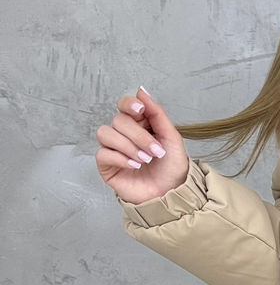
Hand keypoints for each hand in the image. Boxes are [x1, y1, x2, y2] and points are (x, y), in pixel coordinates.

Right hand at [95, 86, 190, 204]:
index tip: (140, 111)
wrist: (170, 193)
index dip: (129, 104)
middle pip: (118, 121)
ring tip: (145, 160)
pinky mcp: (106, 165)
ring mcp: (113, 149)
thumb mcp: (171, 137)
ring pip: (105, 133)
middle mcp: (123, 133)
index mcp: (139, 124)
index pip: (124, 105)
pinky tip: (134, 166)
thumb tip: (142, 91)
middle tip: (155, 152)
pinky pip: (103, 153)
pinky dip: (120, 158)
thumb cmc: (171, 167)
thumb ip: (157, 114)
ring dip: (128, 146)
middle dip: (139, 136)